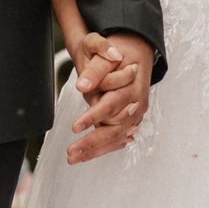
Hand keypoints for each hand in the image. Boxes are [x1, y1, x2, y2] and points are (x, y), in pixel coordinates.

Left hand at [67, 30, 152, 164]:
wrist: (136, 50)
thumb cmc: (119, 49)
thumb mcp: (102, 49)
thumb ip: (95, 68)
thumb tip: (82, 86)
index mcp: (132, 86)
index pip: (111, 105)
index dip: (93, 117)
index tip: (75, 127)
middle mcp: (137, 103)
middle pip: (116, 128)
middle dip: (93, 142)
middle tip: (71, 152)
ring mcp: (136, 113)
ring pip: (117, 137)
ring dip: (95, 150)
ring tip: (73, 158)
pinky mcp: (131, 118)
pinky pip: (118, 137)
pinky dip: (104, 147)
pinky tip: (89, 155)